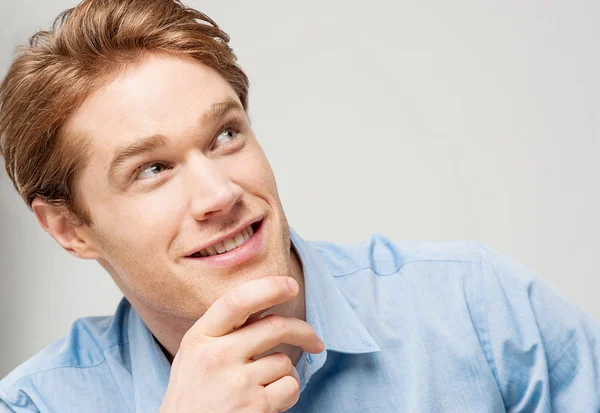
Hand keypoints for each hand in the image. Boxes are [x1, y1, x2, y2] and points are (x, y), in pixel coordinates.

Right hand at [158, 276, 324, 412]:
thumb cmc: (195, 394)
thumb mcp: (196, 354)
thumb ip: (224, 330)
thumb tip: (269, 304)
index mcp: (200, 338)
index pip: (236, 301)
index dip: (268, 287)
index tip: (291, 286)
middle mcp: (216, 357)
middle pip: (275, 327)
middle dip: (303, 331)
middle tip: (315, 341)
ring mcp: (236, 383)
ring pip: (285, 361)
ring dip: (284, 373)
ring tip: (262, 388)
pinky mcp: (255, 407)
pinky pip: (290, 387)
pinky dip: (287, 394)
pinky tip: (266, 402)